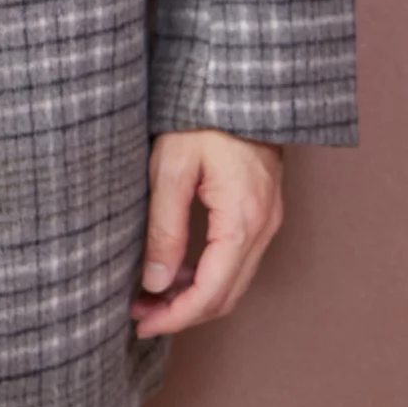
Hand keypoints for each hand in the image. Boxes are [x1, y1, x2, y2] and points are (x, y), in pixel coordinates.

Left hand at [129, 129, 284, 337]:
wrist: (239, 82)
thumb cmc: (200, 117)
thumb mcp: (171, 169)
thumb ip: (164, 229)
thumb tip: (156, 283)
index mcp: (243, 221)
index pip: (211, 293)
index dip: (175, 317)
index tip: (141, 324)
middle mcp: (264, 228)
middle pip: (226, 295)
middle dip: (182, 313)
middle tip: (139, 314)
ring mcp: (268, 220)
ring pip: (233, 281)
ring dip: (194, 296)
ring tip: (150, 296)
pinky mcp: (262, 211)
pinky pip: (237, 260)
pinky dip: (207, 275)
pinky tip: (176, 271)